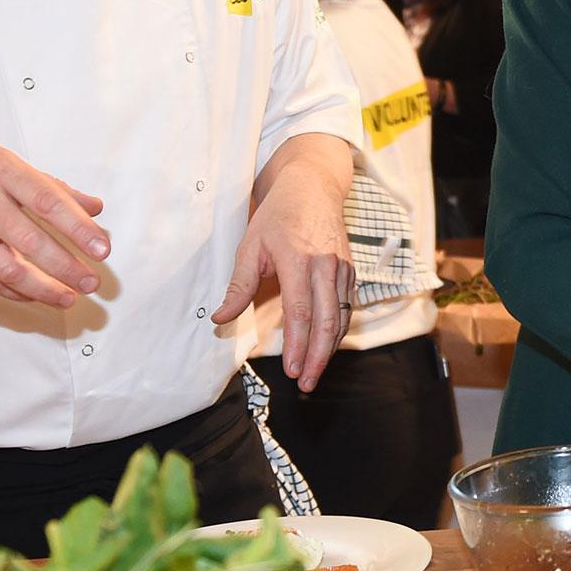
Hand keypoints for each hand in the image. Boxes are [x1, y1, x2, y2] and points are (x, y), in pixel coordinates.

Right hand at [0, 138, 108, 308]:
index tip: (102, 249)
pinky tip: (36, 296)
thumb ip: (51, 186)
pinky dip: (14, 292)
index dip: (78, 227)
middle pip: (30, 240)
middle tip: (92, 282)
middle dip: (66, 266)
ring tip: (69, 298)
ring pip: (7, 267)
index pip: (47, 200)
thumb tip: (95, 207)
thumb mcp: (3, 161)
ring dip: (43, 288)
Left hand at [213, 141, 354, 388]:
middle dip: (317, 356)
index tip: (291, 369)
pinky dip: (338, 332)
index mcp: (298, 259)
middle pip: (327, 320)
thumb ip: (238, 286)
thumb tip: (219, 320)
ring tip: (315, 373)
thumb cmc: (278, 216)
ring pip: (341, 317)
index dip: (297, 343)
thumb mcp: (250, 246)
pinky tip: (326, 348)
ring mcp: (342, 268)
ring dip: (329, 349)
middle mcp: (325, 265)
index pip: (301, 310)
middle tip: (305, 382)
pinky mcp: (351, 271)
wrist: (313, 187)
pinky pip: (348, 308)